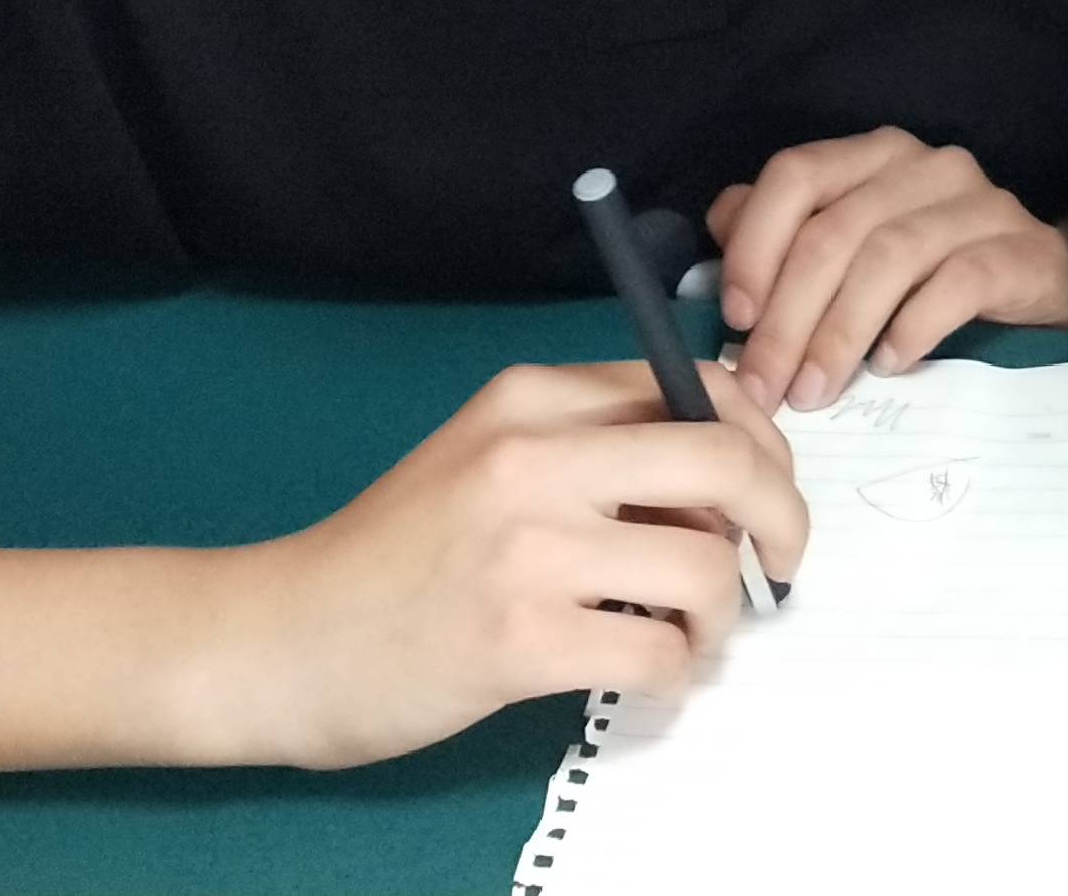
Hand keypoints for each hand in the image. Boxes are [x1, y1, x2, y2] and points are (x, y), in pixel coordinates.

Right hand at [194, 360, 808, 769]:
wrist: (282, 638)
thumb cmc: (394, 556)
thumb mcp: (485, 460)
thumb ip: (591, 448)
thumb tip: (726, 479)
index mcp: (529, 399)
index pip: (698, 391)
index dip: (761, 444)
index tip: (765, 495)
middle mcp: (532, 458)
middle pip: (727, 461)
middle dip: (785, 518)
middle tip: (779, 565)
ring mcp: (525, 549)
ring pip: (706, 568)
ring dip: (722, 617)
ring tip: (686, 638)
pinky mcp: (518, 640)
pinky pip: (660, 653)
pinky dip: (677, 674)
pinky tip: (648, 676)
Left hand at [708, 129, 1067, 411]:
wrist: (1037, 308)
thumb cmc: (928, 284)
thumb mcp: (849, 257)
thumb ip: (784, 235)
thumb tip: (721, 230)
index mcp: (872, 157)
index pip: (796, 174)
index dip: (755, 245)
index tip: (734, 318)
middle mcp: (927, 165)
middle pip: (836, 230)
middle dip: (789, 316)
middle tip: (765, 385)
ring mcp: (983, 203)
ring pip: (890, 256)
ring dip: (840, 332)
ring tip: (816, 391)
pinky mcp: (1026, 249)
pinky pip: (960, 280)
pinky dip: (915, 325)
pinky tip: (890, 365)